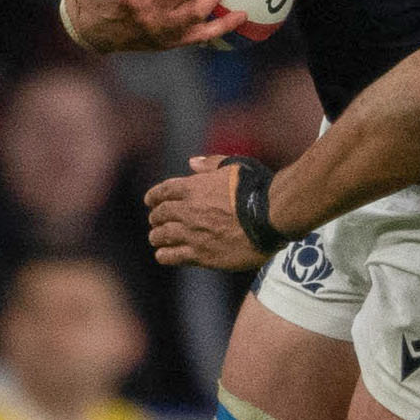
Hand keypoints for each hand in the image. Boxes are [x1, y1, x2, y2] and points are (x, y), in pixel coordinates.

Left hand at [145, 156, 270, 269]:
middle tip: (156, 222)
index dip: (154, 196)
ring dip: (157, 237)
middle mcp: (187, 210)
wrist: (269, 217)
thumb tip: (192, 163)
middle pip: (160, 214)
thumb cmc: (256, 188)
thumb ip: (211, 165)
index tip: (149, 201)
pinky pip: (173, 256)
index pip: (163, 191)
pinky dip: (164, 255)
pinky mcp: (201, 254)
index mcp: (193, 187)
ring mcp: (192, 233)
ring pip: (162, 236)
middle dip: (156, 217)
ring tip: (157, 240)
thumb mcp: (234, 166)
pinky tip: (163, 255)